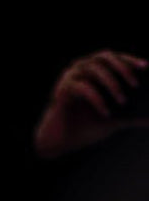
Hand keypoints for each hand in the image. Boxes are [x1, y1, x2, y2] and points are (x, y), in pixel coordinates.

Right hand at [33, 49, 148, 159]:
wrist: (60, 143)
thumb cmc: (85, 128)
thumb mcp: (112, 121)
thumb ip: (129, 117)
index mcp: (93, 71)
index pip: (114, 58)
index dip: (129, 60)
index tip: (145, 67)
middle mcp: (81, 69)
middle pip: (104, 57)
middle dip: (122, 68)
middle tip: (135, 84)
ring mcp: (70, 77)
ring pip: (94, 69)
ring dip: (112, 84)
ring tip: (123, 101)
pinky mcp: (62, 90)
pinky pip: (84, 88)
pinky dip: (97, 100)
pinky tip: (106, 113)